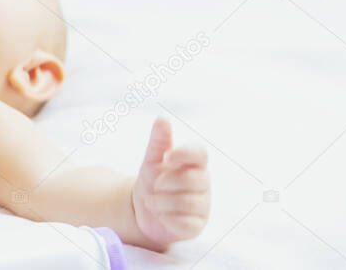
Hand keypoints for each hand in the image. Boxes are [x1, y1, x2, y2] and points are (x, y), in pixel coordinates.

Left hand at [132, 118, 210, 249]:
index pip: (201, 153)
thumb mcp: (151, 160)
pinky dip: (166, 219)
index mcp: (194, 164)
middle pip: (191, 179)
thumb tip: (163, 118)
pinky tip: (162, 215)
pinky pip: (184, 223)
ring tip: (153, 201)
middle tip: (155, 185)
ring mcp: (203, 206)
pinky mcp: (197, 226)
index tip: (167, 159)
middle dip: (165, 182)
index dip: (184, 154)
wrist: (141, 209)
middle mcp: (203, 184)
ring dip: (160, 202)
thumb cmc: (151, 180)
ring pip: (186, 203)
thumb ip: (159, 141)